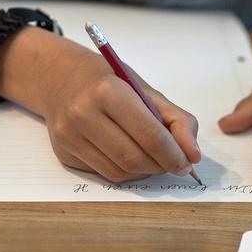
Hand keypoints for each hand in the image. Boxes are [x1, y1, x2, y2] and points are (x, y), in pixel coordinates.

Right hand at [0, 29, 200, 181]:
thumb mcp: (145, 89)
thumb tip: (193, 155)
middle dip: (160, 166)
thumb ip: (177, 120)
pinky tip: (126, 153)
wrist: (58, 77)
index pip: (150, 135)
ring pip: (120, 172)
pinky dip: (124, 171)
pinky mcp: (63, 154)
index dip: (174, 155)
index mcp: (107, 91)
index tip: (187, 163)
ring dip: (144, 171)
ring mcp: (69, 136)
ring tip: (151, 157)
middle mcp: (83, 114)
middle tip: (172, 162)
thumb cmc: (107, 81)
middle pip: (134, 159)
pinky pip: (104, 174)